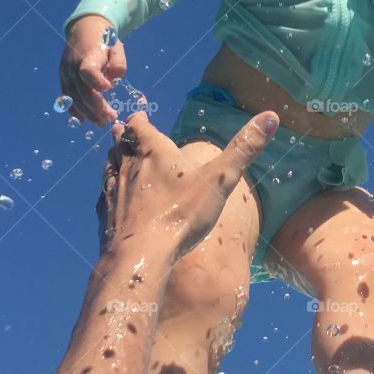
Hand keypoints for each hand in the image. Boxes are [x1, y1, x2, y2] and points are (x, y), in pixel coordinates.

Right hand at [59, 15, 127, 125]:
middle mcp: (73, 66)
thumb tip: (112, 82)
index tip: (108, 89)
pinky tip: (84, 120)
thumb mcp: (117, 47)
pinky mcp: (63, 79)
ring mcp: (66, 73)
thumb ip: (118, 64)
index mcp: (87, 56)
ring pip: (73, 98)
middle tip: (110, 118)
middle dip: (96, 108)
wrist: (84, 29)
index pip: (87, 71)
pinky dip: (74, 110)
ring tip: (101, 123)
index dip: (96, 82)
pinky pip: (66, 97)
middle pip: (81, 91)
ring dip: (87, 113)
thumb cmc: (105, 40)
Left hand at [100, 110, 278, 259]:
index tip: (140, 116)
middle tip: (127, 133)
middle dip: (123, 136)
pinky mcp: (105, 215)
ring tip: (118, 158)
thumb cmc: (181, 215)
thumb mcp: (220, 180)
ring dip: (113, 159)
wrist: (142, 256)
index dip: (139, 119)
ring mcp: (112, 190)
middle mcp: (127, 165)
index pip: (138, 124)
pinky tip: (112, 198)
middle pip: (119, 142)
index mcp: (152, 151)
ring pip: (108, 165)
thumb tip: (271, 116)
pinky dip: (107, 190)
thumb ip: (243, 149)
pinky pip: (103, 195)